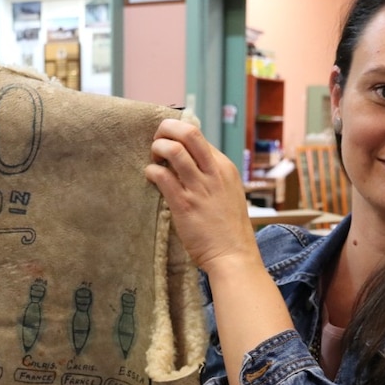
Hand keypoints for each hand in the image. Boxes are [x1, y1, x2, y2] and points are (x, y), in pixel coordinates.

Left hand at [145, 118, 259, 275]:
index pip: (198, 136)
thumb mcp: (228, 192)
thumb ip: (211, 176)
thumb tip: (188, 162)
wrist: (234, 255)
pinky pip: (163, 177)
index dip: (178, 134)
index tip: (168, 143)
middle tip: (157, 141)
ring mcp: (199, 188)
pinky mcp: (185, 205)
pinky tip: (150, 177)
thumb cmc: (228, 228)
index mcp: (224, 168)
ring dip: (157, 149)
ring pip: (174, 150)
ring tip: (154, 159)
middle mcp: (214, 173)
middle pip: (189, 133)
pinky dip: (151, 172)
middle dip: (166, 129)